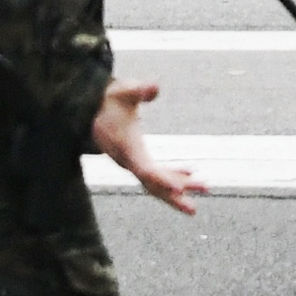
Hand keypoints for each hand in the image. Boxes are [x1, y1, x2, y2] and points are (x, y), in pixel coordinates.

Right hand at [91, 81, 207, 215]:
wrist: (90, 107)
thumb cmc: (109, 98)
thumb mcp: (123, 90)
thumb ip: (139, 89)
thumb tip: (155, 86)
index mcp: (126, 148)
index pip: (145, 170)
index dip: (161, 179)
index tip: (178, 189)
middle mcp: (128, 160)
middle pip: (152, 184)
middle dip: (173, 196)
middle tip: (194, 210)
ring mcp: (132, 162)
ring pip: (156, 182)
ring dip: (179, 187)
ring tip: (206, 189)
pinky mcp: (135, 158)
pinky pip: (155, 172)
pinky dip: (172, 174)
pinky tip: (191, 172)